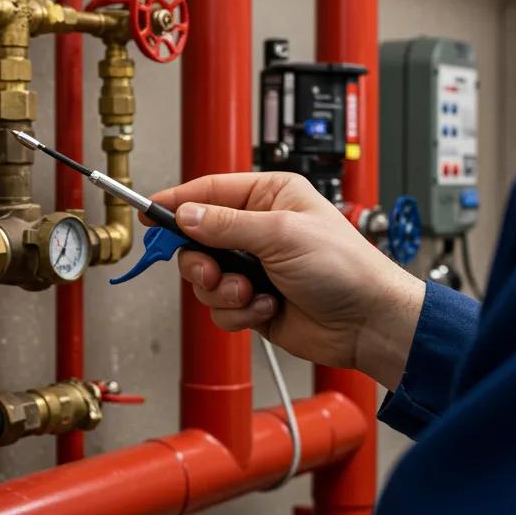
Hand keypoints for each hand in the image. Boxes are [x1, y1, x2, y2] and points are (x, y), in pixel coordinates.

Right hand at [149, 173, 424, 390]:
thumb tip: (185, 215)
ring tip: (250, 293)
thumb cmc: (345, 268)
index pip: (209, 192)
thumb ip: (226, 225)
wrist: (367, 322)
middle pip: (197, 239)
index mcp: (269, 197)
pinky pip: (220, 307)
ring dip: (223, 291)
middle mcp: (258, 229)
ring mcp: (254, 267)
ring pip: (205, 278)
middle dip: (201, 261)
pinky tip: (266, 308)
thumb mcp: (280, 235)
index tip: (149, 213)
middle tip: (212, 271)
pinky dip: (239, 312)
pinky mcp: (252, 300)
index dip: (176, 203)